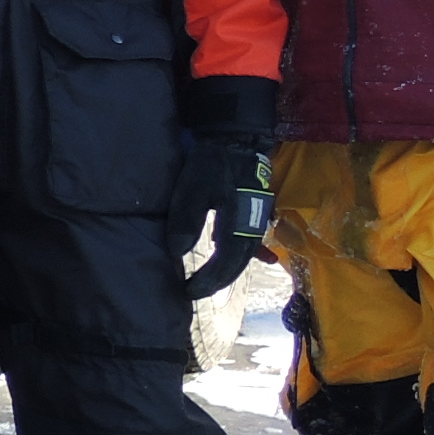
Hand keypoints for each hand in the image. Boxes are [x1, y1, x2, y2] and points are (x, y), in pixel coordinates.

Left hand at [167, 131, 276, 300]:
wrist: (236, 142)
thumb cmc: (212, 166)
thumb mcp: (192, 190)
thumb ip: (186, 222)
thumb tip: (177, 252)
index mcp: (238, 225)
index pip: (225, 262)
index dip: (208, 280)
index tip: (189, 291)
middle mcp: (252, 228)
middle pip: (237, 263)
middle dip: (216, 281)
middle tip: (194, 292)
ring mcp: (256, 221)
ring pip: (243, 255)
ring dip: (226, 271)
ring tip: (207, 283)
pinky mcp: (253, 214)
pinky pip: (247, 243)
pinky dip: (239, 256)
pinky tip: (238, 264)